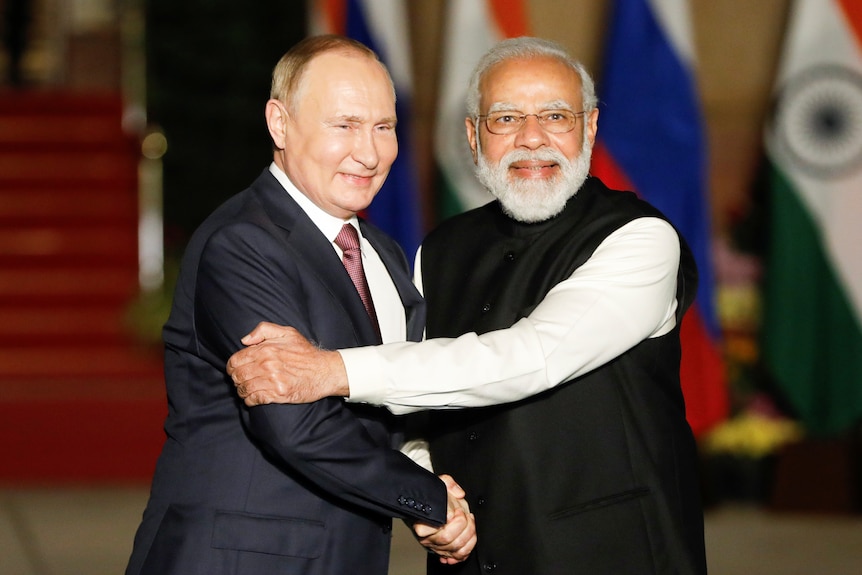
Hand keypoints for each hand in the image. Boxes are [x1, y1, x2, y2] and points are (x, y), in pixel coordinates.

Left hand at [226, 322, 348, 405]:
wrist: (324, 371)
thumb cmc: (305, 352)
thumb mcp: (287, 332)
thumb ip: (264, 330)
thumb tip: (244, 340)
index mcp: (265, 350)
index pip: (235, 361)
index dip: (232, 367)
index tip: (236, 369)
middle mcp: (266, 365)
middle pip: (237, 376)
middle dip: (236, 379)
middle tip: (242, 380)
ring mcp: (272, 381)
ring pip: (244, 389)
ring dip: (243, 391)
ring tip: (248, 389)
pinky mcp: (278, 394)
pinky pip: (254, 400)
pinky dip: (250, 400)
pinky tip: (254, 397)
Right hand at [413, 475, 476, 563]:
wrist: (434, 507)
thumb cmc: (435, 498)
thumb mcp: (440, 484)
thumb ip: (449, 483)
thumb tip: (459, 493)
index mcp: (421, 521)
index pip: (432, 527)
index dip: (449, 519)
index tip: (455, 510)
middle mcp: (427, 537)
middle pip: (446, 538)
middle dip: (462, 525)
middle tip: (463, 514)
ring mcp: (436, 546)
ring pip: (455, 548)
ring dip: (468, 534)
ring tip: (469, 521)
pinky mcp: (445, 552)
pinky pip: (459, 556)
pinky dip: (468, 548)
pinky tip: (469, 537)